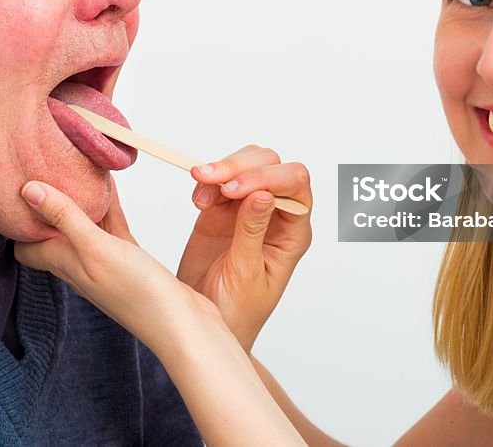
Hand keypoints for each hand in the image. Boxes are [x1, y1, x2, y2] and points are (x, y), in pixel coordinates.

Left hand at [14, 179, 221, 356]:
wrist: (181, 324)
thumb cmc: (137, 293)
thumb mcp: (95, 249)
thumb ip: (65, 218)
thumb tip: (28, 191)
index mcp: (64, 263)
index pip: (25, 244)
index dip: (18, 219)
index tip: (18, 186)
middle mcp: (79, 263)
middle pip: (53, 230)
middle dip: (48, 202)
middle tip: (47, 168)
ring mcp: (105, 261)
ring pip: (84, 225)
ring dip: (79, 200)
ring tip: (75, 167)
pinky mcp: (129, 258)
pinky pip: (111, 226)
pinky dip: (107, 206)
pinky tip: (110, 185)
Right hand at [178, 145, 312, 350]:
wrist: (207, 328)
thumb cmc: (237, 313)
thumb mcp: (246, 276)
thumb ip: (252, 233)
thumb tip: (263, 194)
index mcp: (292, 232)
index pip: (295, 184)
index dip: (267, 177)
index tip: (234, 189)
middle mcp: (275, 216)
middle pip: (270, 165)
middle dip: (240, 166)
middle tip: (210, 181)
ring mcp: (247, 211)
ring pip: (245, 165)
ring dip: (221, 170)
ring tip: (200, 192)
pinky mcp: (221, 212)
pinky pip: (218, 181)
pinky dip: (206, 183)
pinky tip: (197, 201)